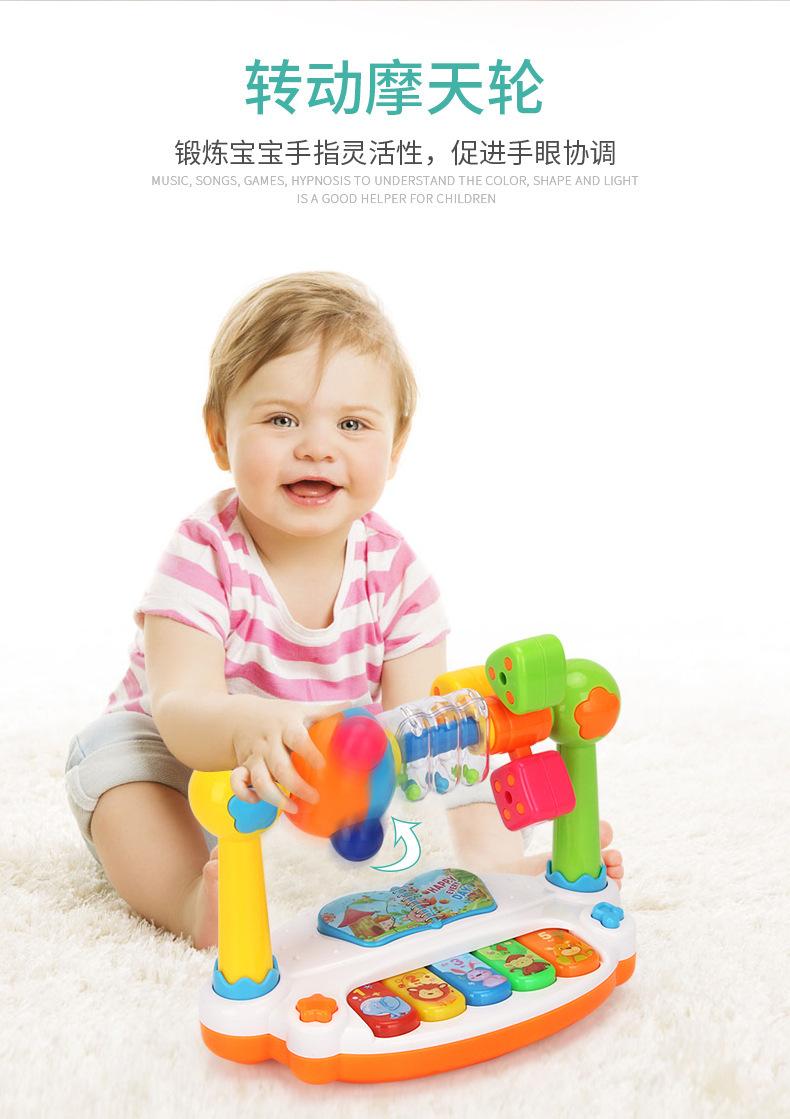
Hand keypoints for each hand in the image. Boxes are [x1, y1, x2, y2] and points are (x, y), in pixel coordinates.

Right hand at [228, 696, 340, 813]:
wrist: (240, 716)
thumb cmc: (280, 715)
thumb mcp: (301, 709)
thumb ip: (327, 710)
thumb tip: (356, 705)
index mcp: (286, 725)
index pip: (297, 739)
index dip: (309, 753)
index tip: (323, 766)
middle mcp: (269, 742)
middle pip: (280, 767)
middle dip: (296, 786)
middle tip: (315, 797)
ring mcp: (254, 755)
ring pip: (260, 780)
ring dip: (275, 798)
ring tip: (293, 808)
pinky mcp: (242, 766)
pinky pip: (237, 784)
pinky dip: (246, 795)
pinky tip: (259, 801)